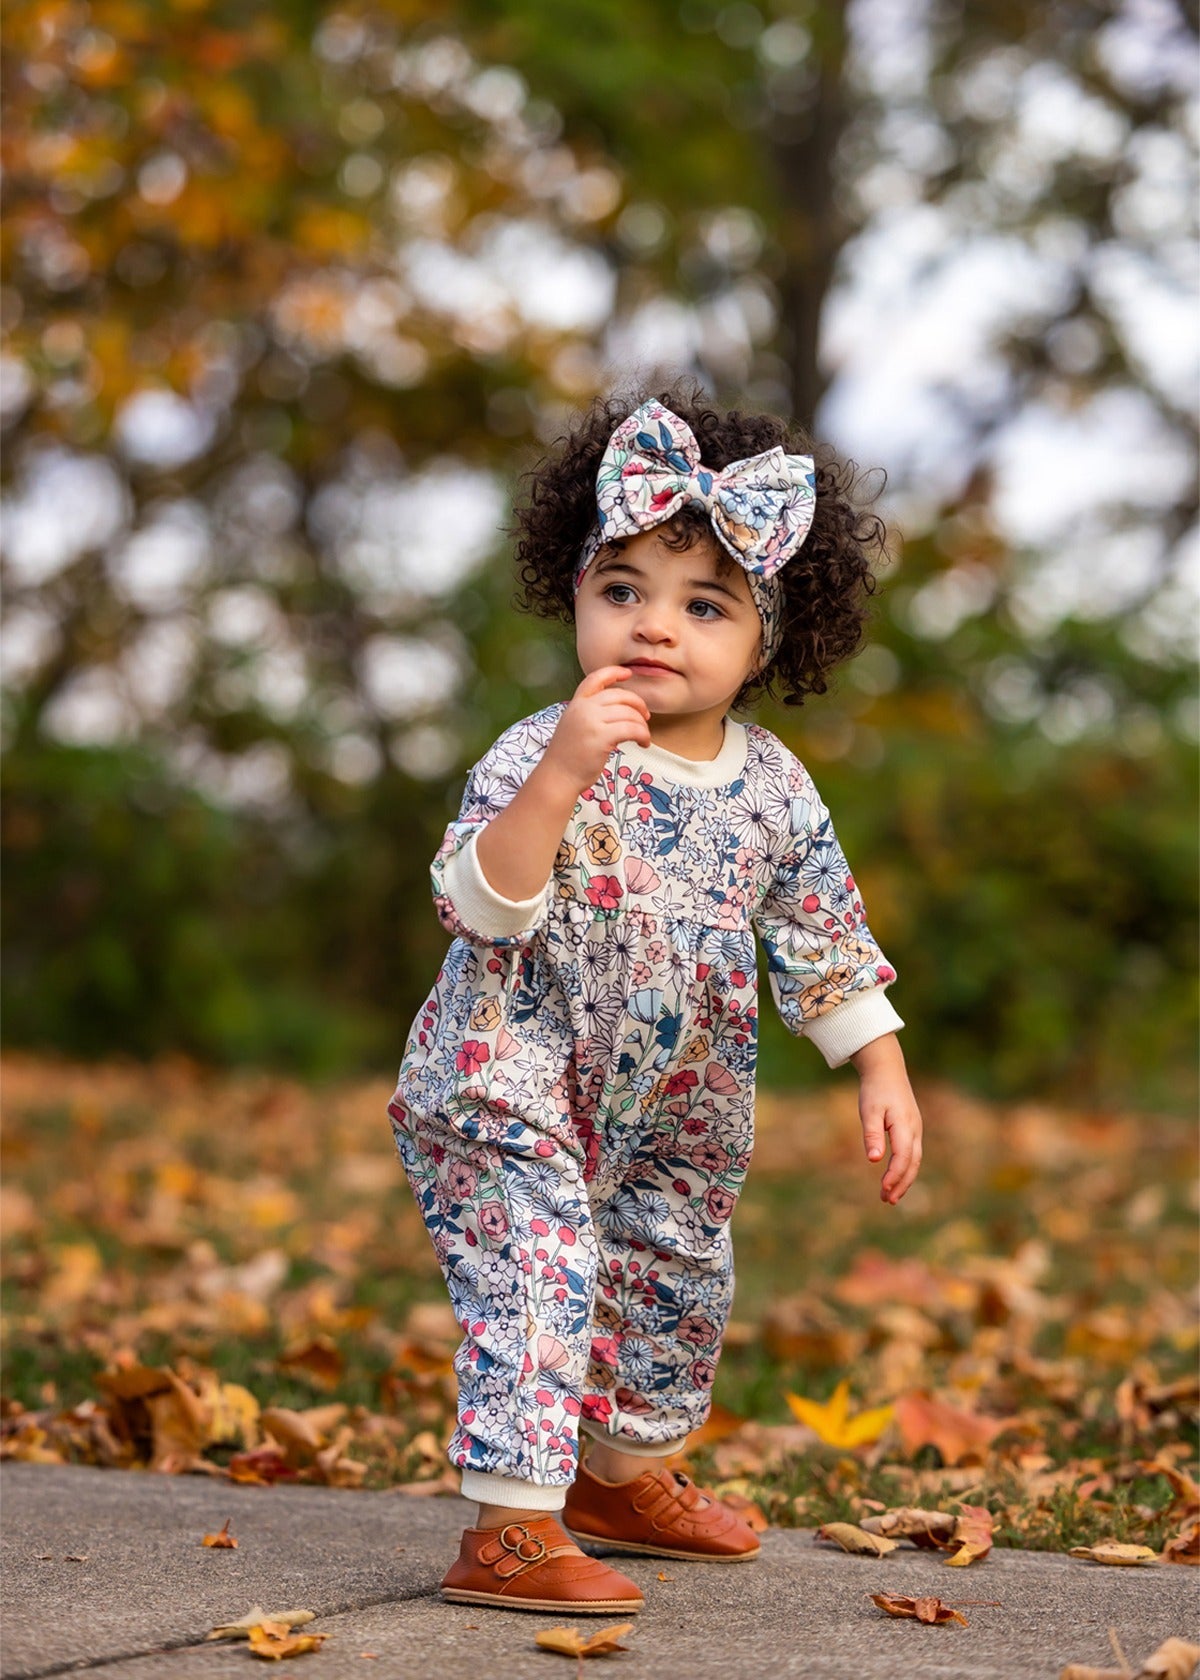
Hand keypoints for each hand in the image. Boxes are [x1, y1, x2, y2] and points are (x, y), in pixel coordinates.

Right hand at [543, 667, 651, 792]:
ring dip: (642, 725)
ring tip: (644, 737)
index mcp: (576, 704)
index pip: (595, 679)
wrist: (557, 777)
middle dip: (638, 704)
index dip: (614, 673)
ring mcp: (592, 721)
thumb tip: (619, 711)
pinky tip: (643, 743)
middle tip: (645, 717)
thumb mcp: (574, 726)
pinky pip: (632, 729)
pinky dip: (643, 735)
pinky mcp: (602, 737)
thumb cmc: (568, 757)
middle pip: (620, 695)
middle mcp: (583, 708)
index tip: (628, 674)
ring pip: (629, 713)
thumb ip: (590, 714)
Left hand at [860, 1074, 922, 1203]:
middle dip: (902, 1184)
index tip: (883, 1189)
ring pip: (914, 1160)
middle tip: (888, 1201)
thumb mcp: (869, 1110)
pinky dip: (905, 1169)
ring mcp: (915, 1129)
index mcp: (904, 1125)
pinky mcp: (912, 1129)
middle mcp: (914, 1129)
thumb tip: (874, 1160)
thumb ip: (872, 1134)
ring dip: (904, 1179)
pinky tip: (894, 1177)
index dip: (894, 1175)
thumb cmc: (875, 1090)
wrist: (886, 1070)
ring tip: (890, 1196)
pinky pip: (912, 1154)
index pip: (903, 1156)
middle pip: (912, 1163)